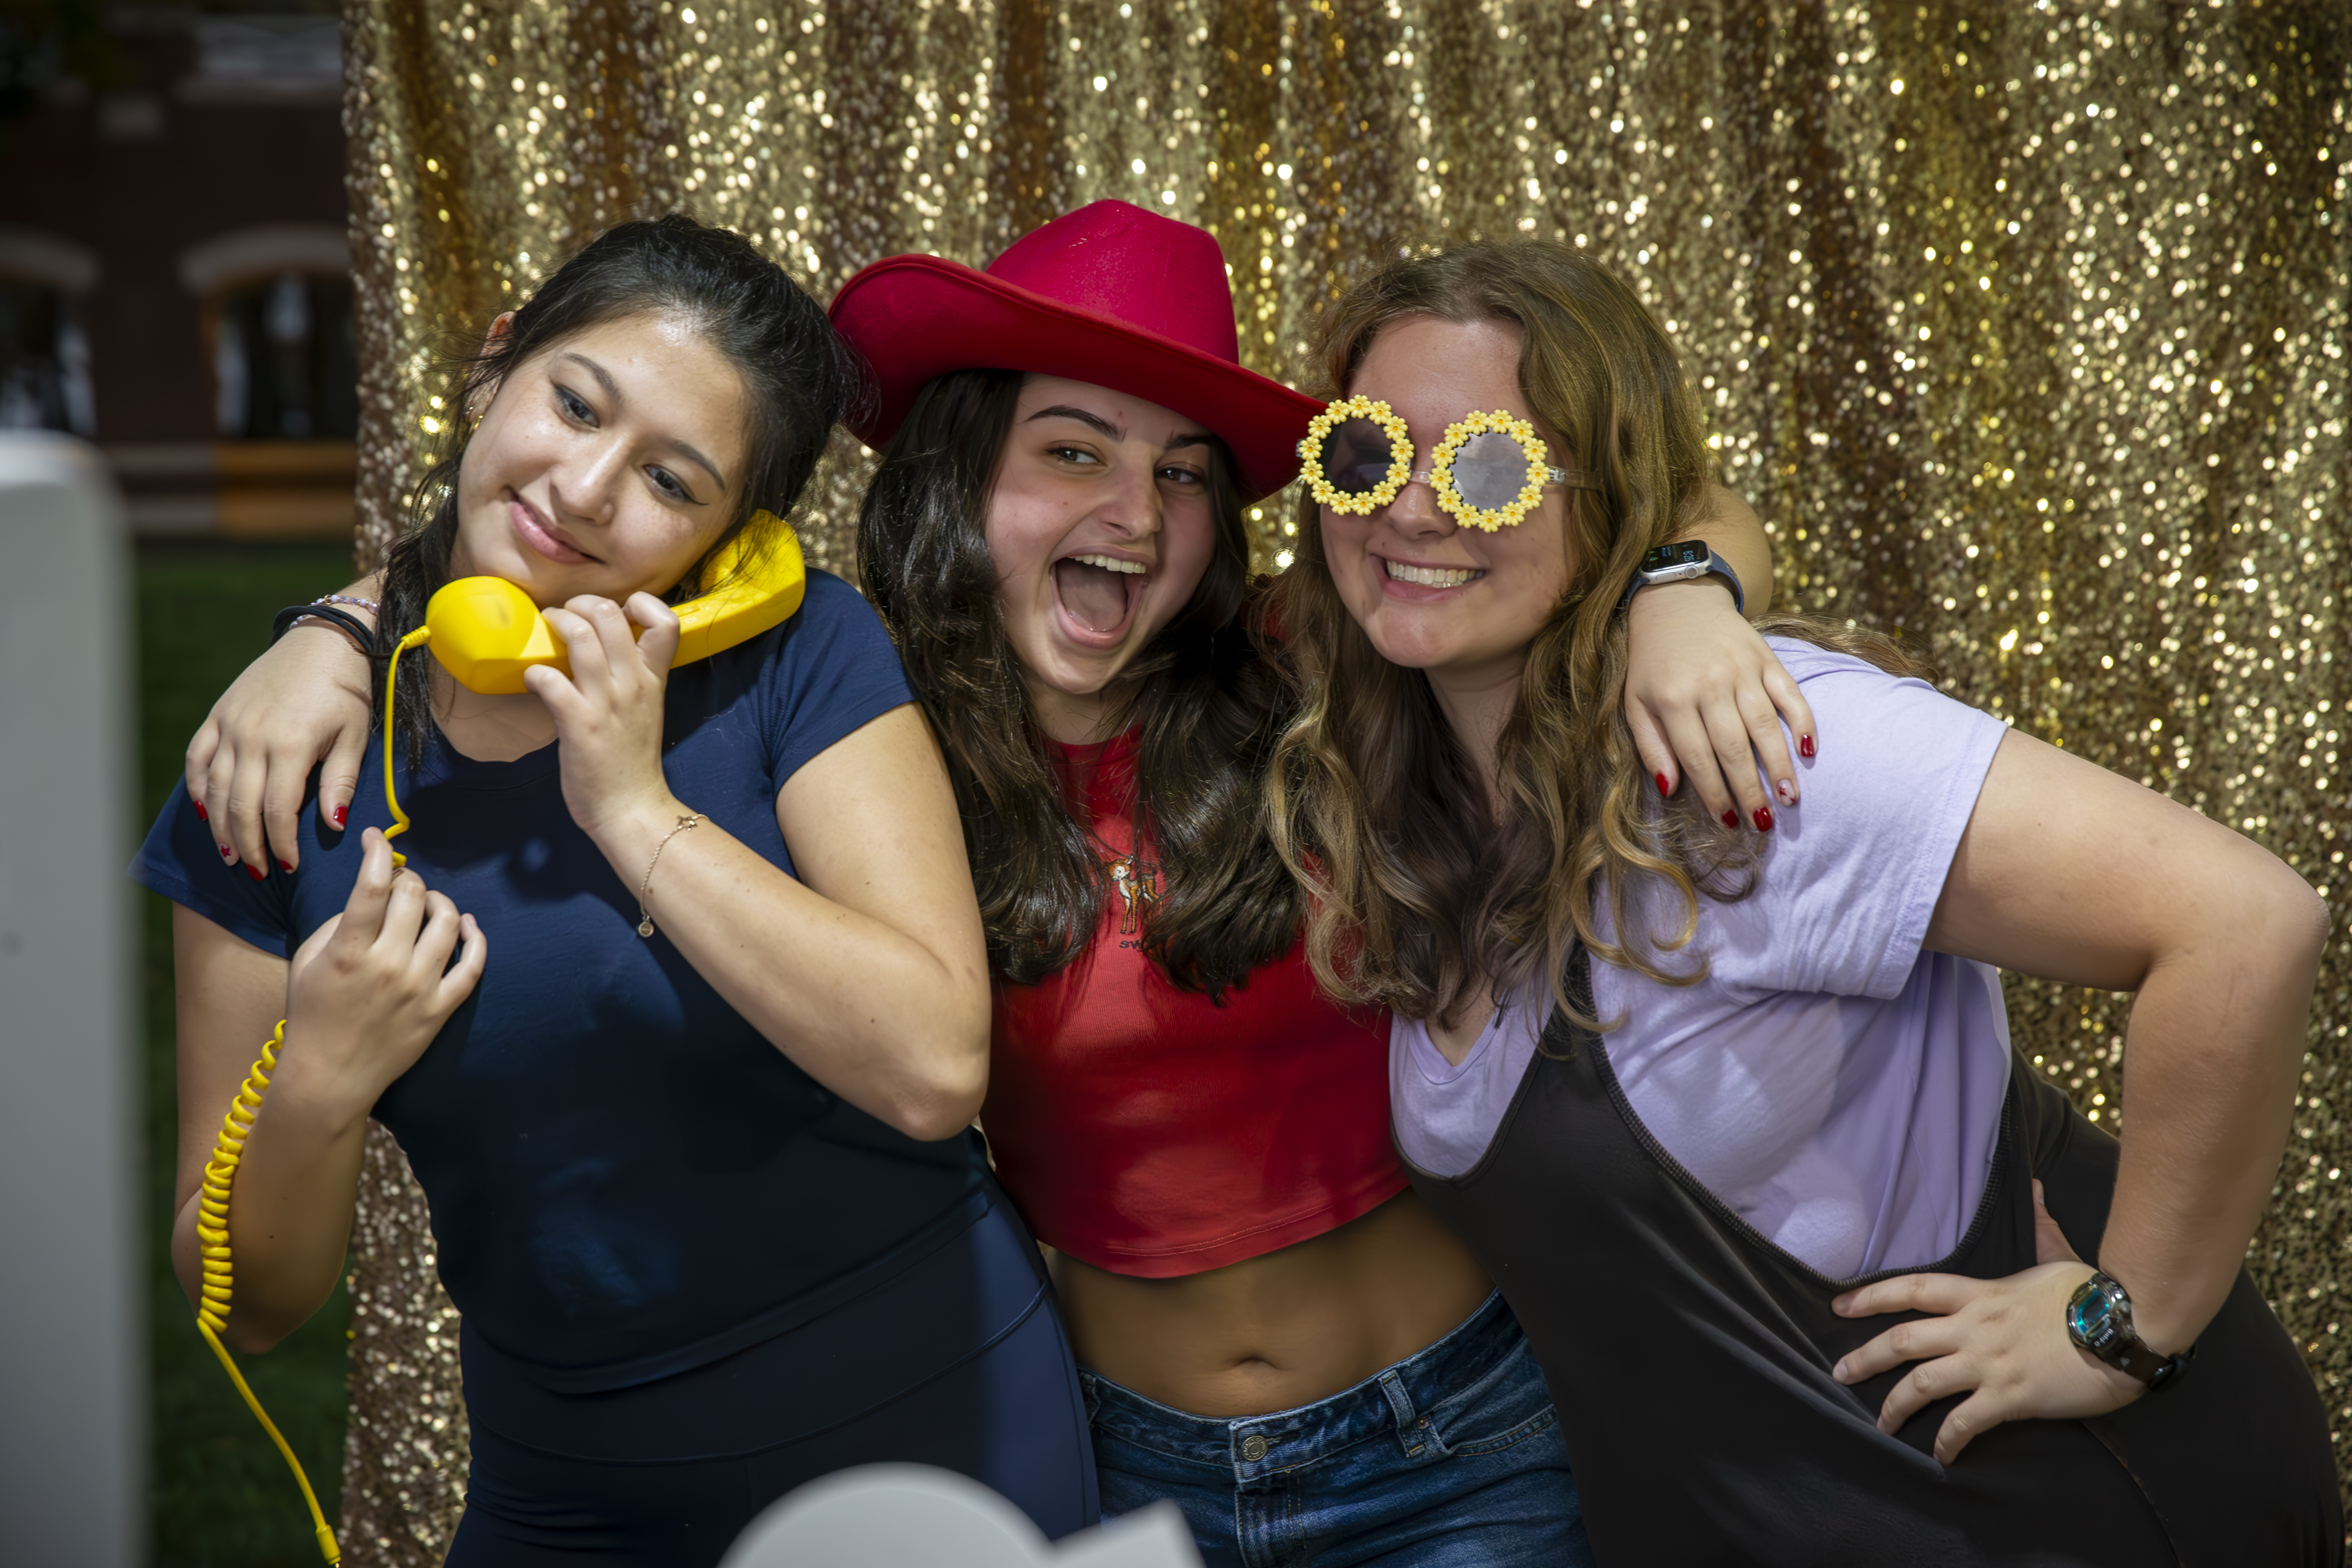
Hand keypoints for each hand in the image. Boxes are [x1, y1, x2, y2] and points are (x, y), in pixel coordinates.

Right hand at [188, 616, 376, 876]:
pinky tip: (204, 811)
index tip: (288, 866)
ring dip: (219, 825)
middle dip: (248, 844)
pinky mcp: (218, 714)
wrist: (325, 639)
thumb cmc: (348, 690)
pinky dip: (197, 787)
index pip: (277, 811)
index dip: (280, 844)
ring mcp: (230, 725)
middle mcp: (252, 737)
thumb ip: (340, 782)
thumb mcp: (356, 736)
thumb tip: (333, 826)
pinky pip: (198, 757)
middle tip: (257, 872)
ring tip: (231, 854)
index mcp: (290, 745)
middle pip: (239, 806)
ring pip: (213, 787)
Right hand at [281, 828, 485, 1111]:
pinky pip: (472, 965)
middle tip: (402, 883)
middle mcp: (387, 966)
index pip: (372, 886)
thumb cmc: (312, 1015)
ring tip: (429, 904)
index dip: (377, 852)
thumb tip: (375, 893)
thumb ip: (339, 922)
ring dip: (440, 902)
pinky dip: (475, 939)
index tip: (376, 841)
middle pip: (414, 898)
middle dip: (409, 879)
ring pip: (448, 923)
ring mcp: (419, 989)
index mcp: (347, 952)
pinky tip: (467, 926)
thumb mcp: (309, 960)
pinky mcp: (440, 1010)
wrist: (328, 1077)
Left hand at [526, 593, 682, 846]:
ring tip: (546, 631)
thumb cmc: (633, 762)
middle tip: (566, 616)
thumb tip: (602, 653)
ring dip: (556, 624)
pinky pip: (550, 679)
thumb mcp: (647, 711)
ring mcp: (606, 702)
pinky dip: (535, 673)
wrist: (631, 809)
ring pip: (581, 637)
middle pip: (611, 614)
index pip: (666, 621)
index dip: (641, 604)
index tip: (619, 613)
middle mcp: (633, 684)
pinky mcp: (579, 724)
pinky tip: (533, 681)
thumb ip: (632, 680)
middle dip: (580, 604)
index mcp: (653, 680)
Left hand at [1623, 580, 1814, 830]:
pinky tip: (1808, 750)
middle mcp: (1709, 684)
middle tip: (1764, 823)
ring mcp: (1741, 669)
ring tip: (1789, 798)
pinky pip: (1789, 693)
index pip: (1698, 757)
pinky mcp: (1765, 656)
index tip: (1729, 822)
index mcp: (1673, 699)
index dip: (1715, 793)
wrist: (1676, 602)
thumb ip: (1651, 747)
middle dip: (1750, 789)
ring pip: (1765, 724)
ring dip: (1779, 764)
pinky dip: (1802, 721)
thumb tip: (1669, 790)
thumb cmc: (1653, 663)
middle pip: (1734, 747)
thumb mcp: (1635, 703)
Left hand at [1830, 1180, 2143, 1461]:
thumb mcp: (2058, 1254)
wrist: (2126, 1328)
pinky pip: (1966, 1422)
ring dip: (1894, 1405)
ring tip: (1879, 1423)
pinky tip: (1940, 1455)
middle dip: (1866, 1357)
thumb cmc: (2093, 1293)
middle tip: (1839, 1372)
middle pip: (1903, 1339)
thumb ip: (2039, 1227)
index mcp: (1980, 1293)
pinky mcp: (2011, 1397)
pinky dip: (1948, 1441)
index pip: (1913, 1288)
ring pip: (1923, 1383)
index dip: (1871, 1295)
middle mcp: (1974, 1327)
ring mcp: (1989, 1362)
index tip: (1840, 1305)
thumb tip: (2035, 1189)